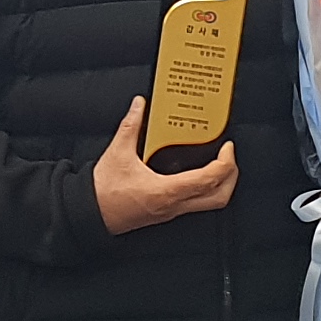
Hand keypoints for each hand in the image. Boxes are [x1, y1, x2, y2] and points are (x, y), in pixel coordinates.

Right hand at [94, 96, 240, 235]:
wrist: (89, 215)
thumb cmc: (103, 192)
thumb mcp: (118, 153)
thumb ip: (131, 126)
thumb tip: (140, 105)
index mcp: (167, 191)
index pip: (209, 179)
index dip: (225, 163)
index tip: (227, 147)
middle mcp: (174, 205)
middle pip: (219, 198)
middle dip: (231, 176)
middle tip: (229, 157)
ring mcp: (172, 212)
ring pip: (210, 203)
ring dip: (220, 184)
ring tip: (219, 164)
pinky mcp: (166, 212)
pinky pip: (196, 203)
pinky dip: (205, 188)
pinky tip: (198, 173)